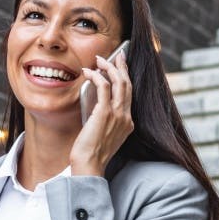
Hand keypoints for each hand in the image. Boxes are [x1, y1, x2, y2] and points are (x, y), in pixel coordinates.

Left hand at [71, 49, 133, 175]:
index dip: (126, 78)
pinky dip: (96, 75)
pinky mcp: (105, 113)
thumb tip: (97, 101)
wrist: (89, 165)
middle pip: (128, 84)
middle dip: (122, 66)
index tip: (122, 66)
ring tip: (99, 60)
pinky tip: (88, 72)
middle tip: (116, 55)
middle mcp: (126, 117)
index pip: (130, 95)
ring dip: (109, 67)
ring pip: (119, 82)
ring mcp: (118, 115)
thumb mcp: (104, 135)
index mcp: (128, 123)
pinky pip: (103, 86)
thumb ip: (106, 119)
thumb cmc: (91, 154)